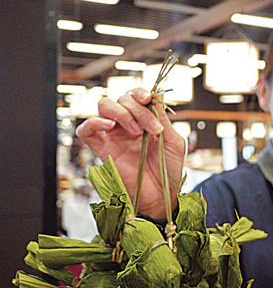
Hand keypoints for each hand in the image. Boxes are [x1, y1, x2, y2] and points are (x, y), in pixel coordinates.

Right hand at [76, 88, 184, 218]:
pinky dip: (94, 122)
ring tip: (136, 131)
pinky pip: (86, 130)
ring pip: (103, 106)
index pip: (135, 96)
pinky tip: (109, 125)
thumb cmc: (168, 169)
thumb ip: (162, 117)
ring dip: (121, 112)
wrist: (161, 195)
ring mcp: (113, 136)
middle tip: (152, 128)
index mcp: (143, 120)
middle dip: (137, 109)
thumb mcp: (172, 141)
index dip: (139, 92)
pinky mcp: (102, 150)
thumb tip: (159, 93)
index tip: (148, 98)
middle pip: (121, 99)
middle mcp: (126, 125)